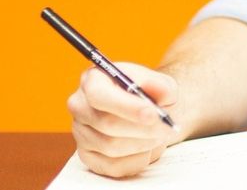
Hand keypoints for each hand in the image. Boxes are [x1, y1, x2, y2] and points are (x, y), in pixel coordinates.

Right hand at [66, 62, 182, 177]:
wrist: (148, 114)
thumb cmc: (151, 97)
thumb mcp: (162, 84)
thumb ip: (162, 86)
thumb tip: (160, 92)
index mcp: (93, 80)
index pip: (100, 95)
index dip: (126, 107)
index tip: (152, 115)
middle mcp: (80, 105)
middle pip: (107, 124)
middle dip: (143, 129)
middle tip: (166, 128)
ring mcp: (81, 133)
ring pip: (112, 147)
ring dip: (142, 144)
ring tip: (158, 135)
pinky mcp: (88, 157)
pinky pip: (113, 166)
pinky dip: (136, 160)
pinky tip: (145, 148)